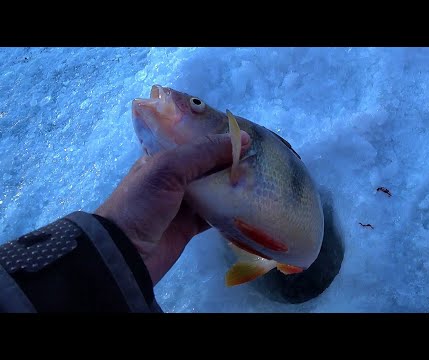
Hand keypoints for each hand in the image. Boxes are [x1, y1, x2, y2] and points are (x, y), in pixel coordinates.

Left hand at [95, 132, 250, 284]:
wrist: (124, 254)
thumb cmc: (142, 203)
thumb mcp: (168, 168)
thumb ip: (204, 152)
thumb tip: (244, 139)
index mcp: (164, 156)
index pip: (197, 140)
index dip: (221, 137)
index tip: (250, 136)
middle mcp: (174, 176)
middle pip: (210, 164)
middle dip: (233, 161)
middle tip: (264, 158)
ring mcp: (183, 201)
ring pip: (215, 188)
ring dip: (235, 185)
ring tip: (264, 178)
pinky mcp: (191, 225)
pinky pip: (216, 213)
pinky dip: (232, 210)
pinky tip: (252, 203)